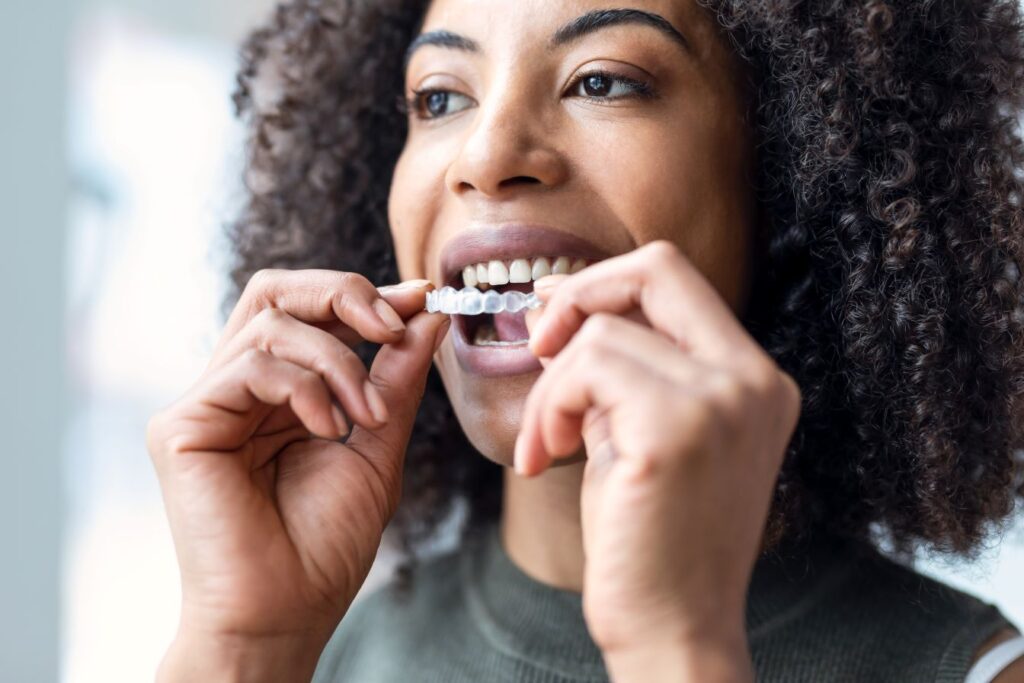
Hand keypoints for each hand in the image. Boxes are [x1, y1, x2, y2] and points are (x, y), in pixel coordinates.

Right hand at [146, 270, 448, 680]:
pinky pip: (250, 365)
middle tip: (392, 323)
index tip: (421, 297)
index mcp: (277, 393)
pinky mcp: (182, 425)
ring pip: (270, 323)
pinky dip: (304, 388)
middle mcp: (237, 390)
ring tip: (368, 415)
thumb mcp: (377, 444)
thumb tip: (426, 314)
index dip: (362, 296)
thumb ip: (395, 377)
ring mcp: (206, 404)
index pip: (308, 313)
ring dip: (338, 360)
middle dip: (342, 294)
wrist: (286, 612)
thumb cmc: (325, 543)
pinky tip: (329, 430)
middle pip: (275, 292)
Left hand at [517, 241, 800, 680]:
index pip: (676, 278)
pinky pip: (585, 370)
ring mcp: (724, 401)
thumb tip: (556, 303)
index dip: (606, 283)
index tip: (554, 319)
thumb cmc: (650, 538)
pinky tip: (546, 455)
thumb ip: (619, 367)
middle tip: (537, 343)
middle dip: (579, 293)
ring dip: (549, 387)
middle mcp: (753, 380)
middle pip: (657, 267)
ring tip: (546, 444)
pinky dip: (549, 407)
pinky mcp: (677, 429)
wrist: (674, 629)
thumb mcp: (641, 432)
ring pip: (600, 333)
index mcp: (754, 378)